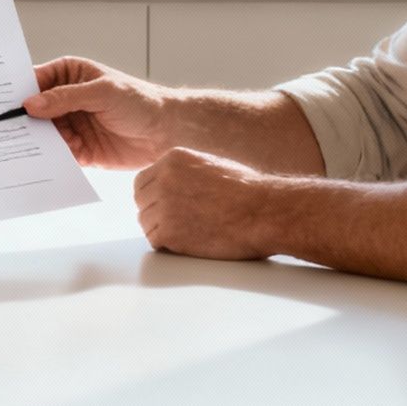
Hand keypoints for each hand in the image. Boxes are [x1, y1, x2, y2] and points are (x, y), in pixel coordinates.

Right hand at [23, 57, 171, 169]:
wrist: (167, 131)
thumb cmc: (139, 101)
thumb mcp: (102, 93)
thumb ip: (65, 98)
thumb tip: (30, 104)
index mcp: (68, 76)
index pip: (35, 81)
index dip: (16, 92)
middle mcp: (66, 100)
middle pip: (34, 112)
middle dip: (21, 121)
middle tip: (1, 131)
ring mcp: (72, 125)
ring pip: (43, 135)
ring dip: (34, 143)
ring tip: (19, 151)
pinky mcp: (80, 150)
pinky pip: (58, 155)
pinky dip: (50, 159)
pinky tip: (41, 164)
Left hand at [133, 148, 281, 260]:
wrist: (265, 212)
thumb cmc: (249, 193)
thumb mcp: (211, 166)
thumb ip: (185, 173)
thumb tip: (169, 186)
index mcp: (174, 159)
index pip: (143, 181)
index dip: (154, 196)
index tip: (166, 206)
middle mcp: (164, 179)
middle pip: (141, 201)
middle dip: (155, 213)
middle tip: (177, 222)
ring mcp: (164, 205)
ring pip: (146, 222)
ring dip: (162, 230)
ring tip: (189, 232)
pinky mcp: (169, 231)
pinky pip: (154, 240)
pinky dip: (168, 245)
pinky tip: (189, 242)